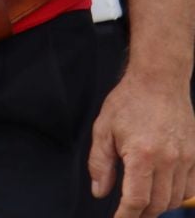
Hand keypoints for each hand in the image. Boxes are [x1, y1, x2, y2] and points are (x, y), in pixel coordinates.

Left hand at [89, 71, 194, 216]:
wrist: (159, 81)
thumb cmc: (129, 102)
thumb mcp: (103, 129)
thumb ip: (100, 164)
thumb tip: (100, 192)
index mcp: (142, 155)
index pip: (136, 199)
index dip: (126, 216)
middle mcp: (168, 160)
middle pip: (157, 203)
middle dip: (141, 214)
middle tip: (129, 213)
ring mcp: (186, 159)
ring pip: (175, 199)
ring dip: (159, 206)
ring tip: (144, 203)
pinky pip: (191, 188)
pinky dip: (178, 196)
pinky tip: (164, 191)